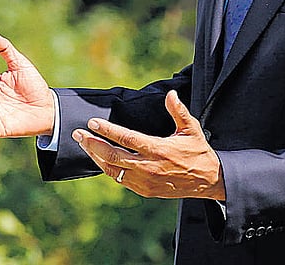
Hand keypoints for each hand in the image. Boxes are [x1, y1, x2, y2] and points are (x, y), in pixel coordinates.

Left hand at [73, 90, 224, 200]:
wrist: (206, 180)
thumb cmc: (198, 152)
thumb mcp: (191, 129)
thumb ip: (178, 111)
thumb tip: (170, 94)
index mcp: (159, 149)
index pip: (127, 139)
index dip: (108, 130)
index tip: (93, 122)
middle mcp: (149, 167)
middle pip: (112, 156)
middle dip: (92, 144)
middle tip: (78, 133)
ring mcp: (145, 181)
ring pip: (112, 170)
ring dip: (96, 157)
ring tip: (84, 144)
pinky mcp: (144, 190)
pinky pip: (120, 179)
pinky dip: (107, 168)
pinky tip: (100, 158)